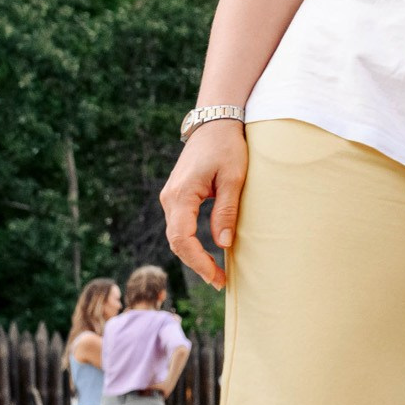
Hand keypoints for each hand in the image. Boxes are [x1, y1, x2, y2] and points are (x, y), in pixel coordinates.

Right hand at [162, 120, 249, 289]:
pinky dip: (192, 243)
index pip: (183, 239)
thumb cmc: (227, 147)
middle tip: (221, 281)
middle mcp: (170, 198)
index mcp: (181, 195)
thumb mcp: (233, 178)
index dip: (199, 262)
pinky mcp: (177, 196)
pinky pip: (180, 226)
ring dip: (194, 255)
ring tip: (217, 273)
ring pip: (177, 236)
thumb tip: (223, 243)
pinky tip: (209, 252)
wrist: (214, 123)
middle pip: (177, 241)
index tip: (217, 277)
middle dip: (197, 264)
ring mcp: (171, 197)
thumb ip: (226, 210)